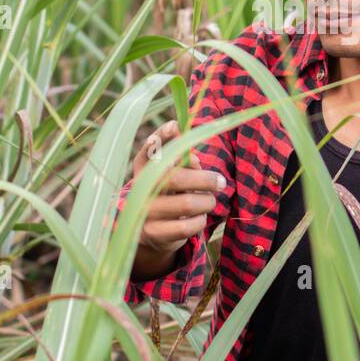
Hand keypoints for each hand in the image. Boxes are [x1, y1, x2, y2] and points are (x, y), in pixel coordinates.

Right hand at [130, 120, 225, 261]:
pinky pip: (187, 225)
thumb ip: (183, 165)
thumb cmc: (170, 197)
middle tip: (221, 182)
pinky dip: (200, 221)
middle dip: (204, 179)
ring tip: (209, 202)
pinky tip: (200, 218)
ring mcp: (144, 214)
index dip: (159, 137)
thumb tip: (194, 160)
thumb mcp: (173, 179)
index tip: (176, 125)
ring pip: (186, 203)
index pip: (147, 152)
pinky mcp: (154, 234)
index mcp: (141, 172)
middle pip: (175, 178)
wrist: (151, 235)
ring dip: (206, 202)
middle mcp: (138, 191)